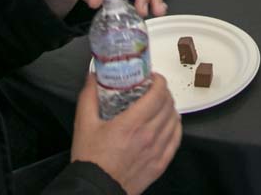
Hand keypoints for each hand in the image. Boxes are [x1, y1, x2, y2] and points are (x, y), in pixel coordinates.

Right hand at [71, 72, 180, 193]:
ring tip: (161, 104)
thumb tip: (92, 78)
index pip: (158, 94)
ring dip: (170, 107)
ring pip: (175, 120)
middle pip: (168, 104)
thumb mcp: (84, 124)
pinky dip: (175, 126)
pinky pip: (177, 139)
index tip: (152, 77)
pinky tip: (169, 123)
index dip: (159, 81)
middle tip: (154, 89)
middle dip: (163, 92)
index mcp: (132, 124)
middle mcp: (149, 135)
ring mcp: (157, 150)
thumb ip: (89, 97)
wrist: (96, 189)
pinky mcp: (160, 163)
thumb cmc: (90, 160)